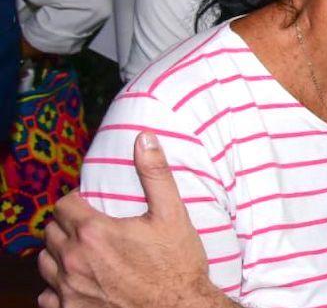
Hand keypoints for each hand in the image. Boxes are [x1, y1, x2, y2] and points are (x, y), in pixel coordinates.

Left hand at [38, 133, 221, 307]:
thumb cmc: (178, 264)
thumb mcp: (173, 214)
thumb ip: (155, 173)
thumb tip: (145, 137)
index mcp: (94, 232)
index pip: (63, 205)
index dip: (75, 201)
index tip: (90, 204)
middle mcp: (74, 260)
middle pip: (50, 232)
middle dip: (66, 225)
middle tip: (89, 226)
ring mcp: (69, 288)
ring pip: (44, 262)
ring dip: (58, 253)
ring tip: (81, 251)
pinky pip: (47, 294)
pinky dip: (56, 286)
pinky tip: (77, 280)